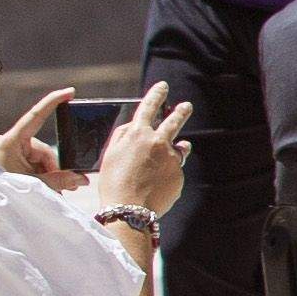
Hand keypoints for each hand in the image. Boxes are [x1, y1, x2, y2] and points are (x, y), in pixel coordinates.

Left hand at [0, 87, 70, 184]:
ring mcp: (10, 151)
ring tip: (55, 191)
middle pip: (44, 150)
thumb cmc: (0, 191)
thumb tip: (81, 178)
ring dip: (49, 175)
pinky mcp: (10, 160)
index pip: (36, 116)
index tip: (70, 91)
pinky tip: (47, 188)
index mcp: (11, 141)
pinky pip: (33, 164)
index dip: (53, 102)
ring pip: (41, 159)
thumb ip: (59, 180)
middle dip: (56, 168)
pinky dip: (41, 176)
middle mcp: (10, 142)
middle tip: (69, 186)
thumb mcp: (33, 184)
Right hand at [92, 87, 192, 219]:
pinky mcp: (179, 174)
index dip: (156, 94)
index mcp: (137, 134)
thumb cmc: (113, 182)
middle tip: (186, 106)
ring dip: (179, 146)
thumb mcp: (111, 154)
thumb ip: (122, 137)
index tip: (163, 86)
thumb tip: (133, 126)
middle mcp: (158, 142)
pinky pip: (174, 170)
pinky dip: (167, 174)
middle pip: (174, 121)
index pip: (149, 107)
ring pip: (179, 147)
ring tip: (180, 146)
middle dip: (181, 112)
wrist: (129, 209)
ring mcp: (171, 158)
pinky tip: (156, 184)